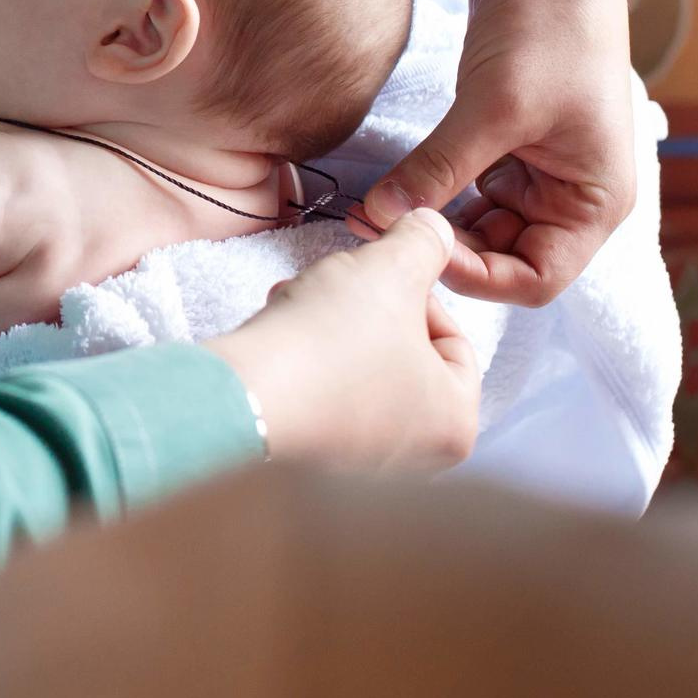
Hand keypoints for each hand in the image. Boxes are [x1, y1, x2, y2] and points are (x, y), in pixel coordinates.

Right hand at [206, 208, 479, 470]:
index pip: (455, 340)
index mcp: (456, 424)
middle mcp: (417, 460)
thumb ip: (425, 241)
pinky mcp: (309, 465)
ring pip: (358, 371)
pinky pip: (321, 399)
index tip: (381, 279)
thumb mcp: (390, 269)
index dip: (418, 294)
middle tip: (337, 286)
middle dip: (365, 309)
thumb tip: (435, 229)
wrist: (241, 398)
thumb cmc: (331, 342)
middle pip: (403, 356)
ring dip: (329, 326)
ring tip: (297, 302)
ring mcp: (359, 468)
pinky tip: (278, 334)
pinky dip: (304, 362)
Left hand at [364, 0, 635, 305]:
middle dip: (446, 248)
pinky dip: (436, 188)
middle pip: (505, 256)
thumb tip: (377, 218)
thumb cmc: (547, 28)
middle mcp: (574, 195)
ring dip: (435, 219)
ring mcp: (540, 168)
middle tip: (378, 231)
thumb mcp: (491, 109)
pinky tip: (396, 182)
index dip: (476, 275)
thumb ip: (438, 171)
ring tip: (378, 209)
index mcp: (597, 202)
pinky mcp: (508, 139)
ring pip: (480, 223)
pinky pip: (469, 186)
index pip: (535, 279)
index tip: (417, 251)